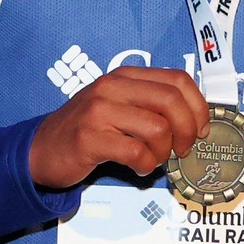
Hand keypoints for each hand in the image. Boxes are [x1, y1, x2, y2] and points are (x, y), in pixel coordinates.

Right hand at [29, 67, 208, 190]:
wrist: (42, 148)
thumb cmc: (87, 130)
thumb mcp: (118, 104)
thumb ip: (150, 104)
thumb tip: (194, 119)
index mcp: (125, 76)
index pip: (178, 80)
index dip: (198, 107)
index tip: (201, 129)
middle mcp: (112, 87)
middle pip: (172, 101)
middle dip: (188, 130)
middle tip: (183, 149)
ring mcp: (99, 111)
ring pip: (158, 129)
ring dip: (164, 152)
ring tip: (153, 159)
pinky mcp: (90, 138)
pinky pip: (136, 152)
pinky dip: (146, 166)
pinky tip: (138, 168)